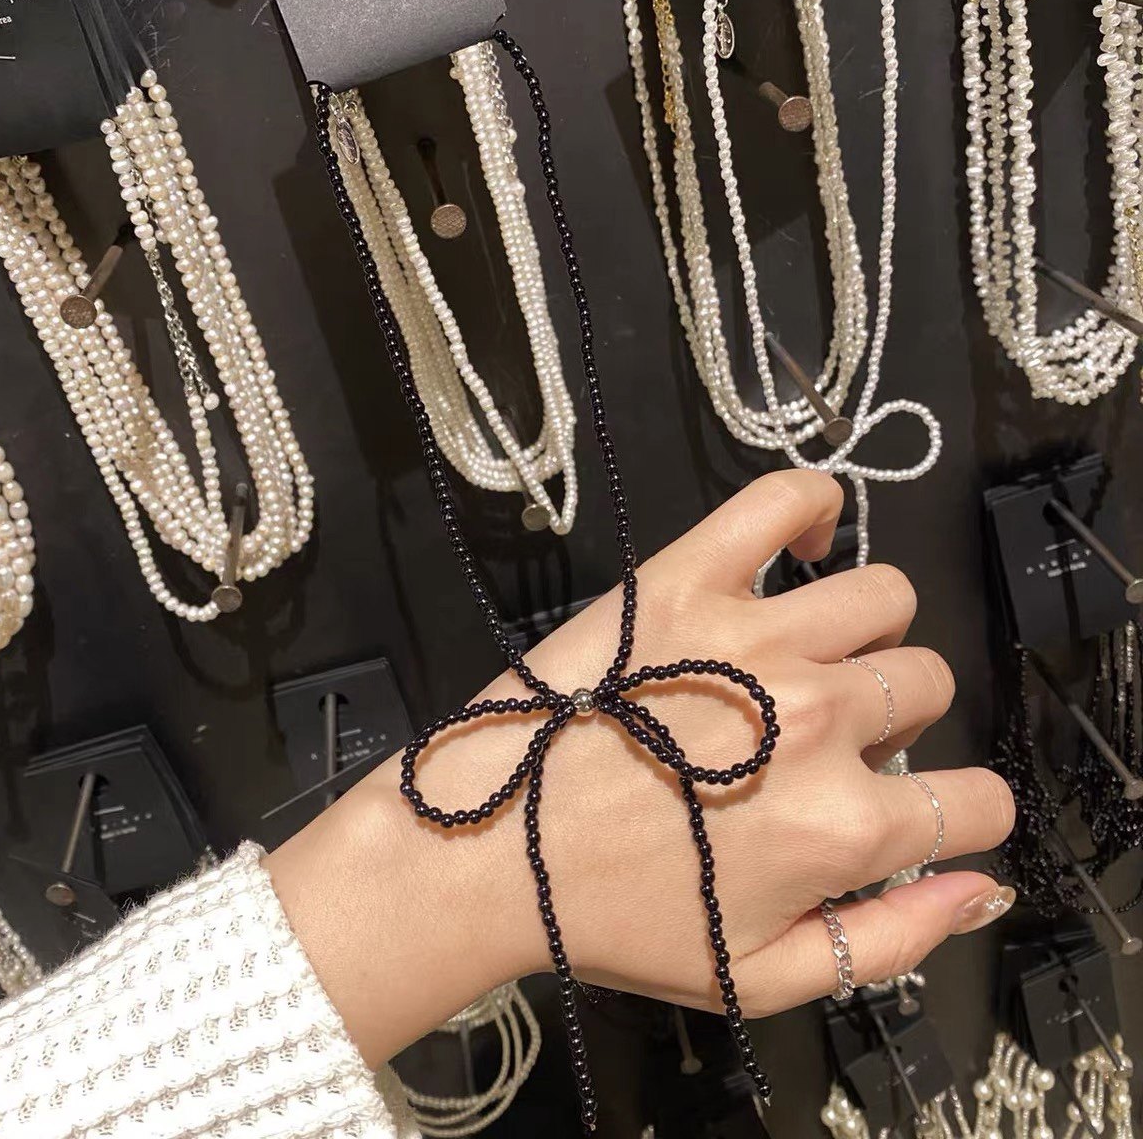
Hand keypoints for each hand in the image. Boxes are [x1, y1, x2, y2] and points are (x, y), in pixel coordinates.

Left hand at [265, 470, 1014, 1066]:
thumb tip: (987, 885)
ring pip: (883, 596)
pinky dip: (810, 509)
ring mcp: (754, 636)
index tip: (901, 813)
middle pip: (925, 684)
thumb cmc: (614, 921)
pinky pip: (784, 499)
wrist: (486, 850)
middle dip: (891, 723)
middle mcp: (818, 718)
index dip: (953, 814)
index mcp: (842, 826)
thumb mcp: (759, 976)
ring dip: (861, 634)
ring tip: (799, 665)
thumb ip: (891, 942)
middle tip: (812, 747)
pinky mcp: (686, 580)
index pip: (978, 801)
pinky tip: (796, 551)